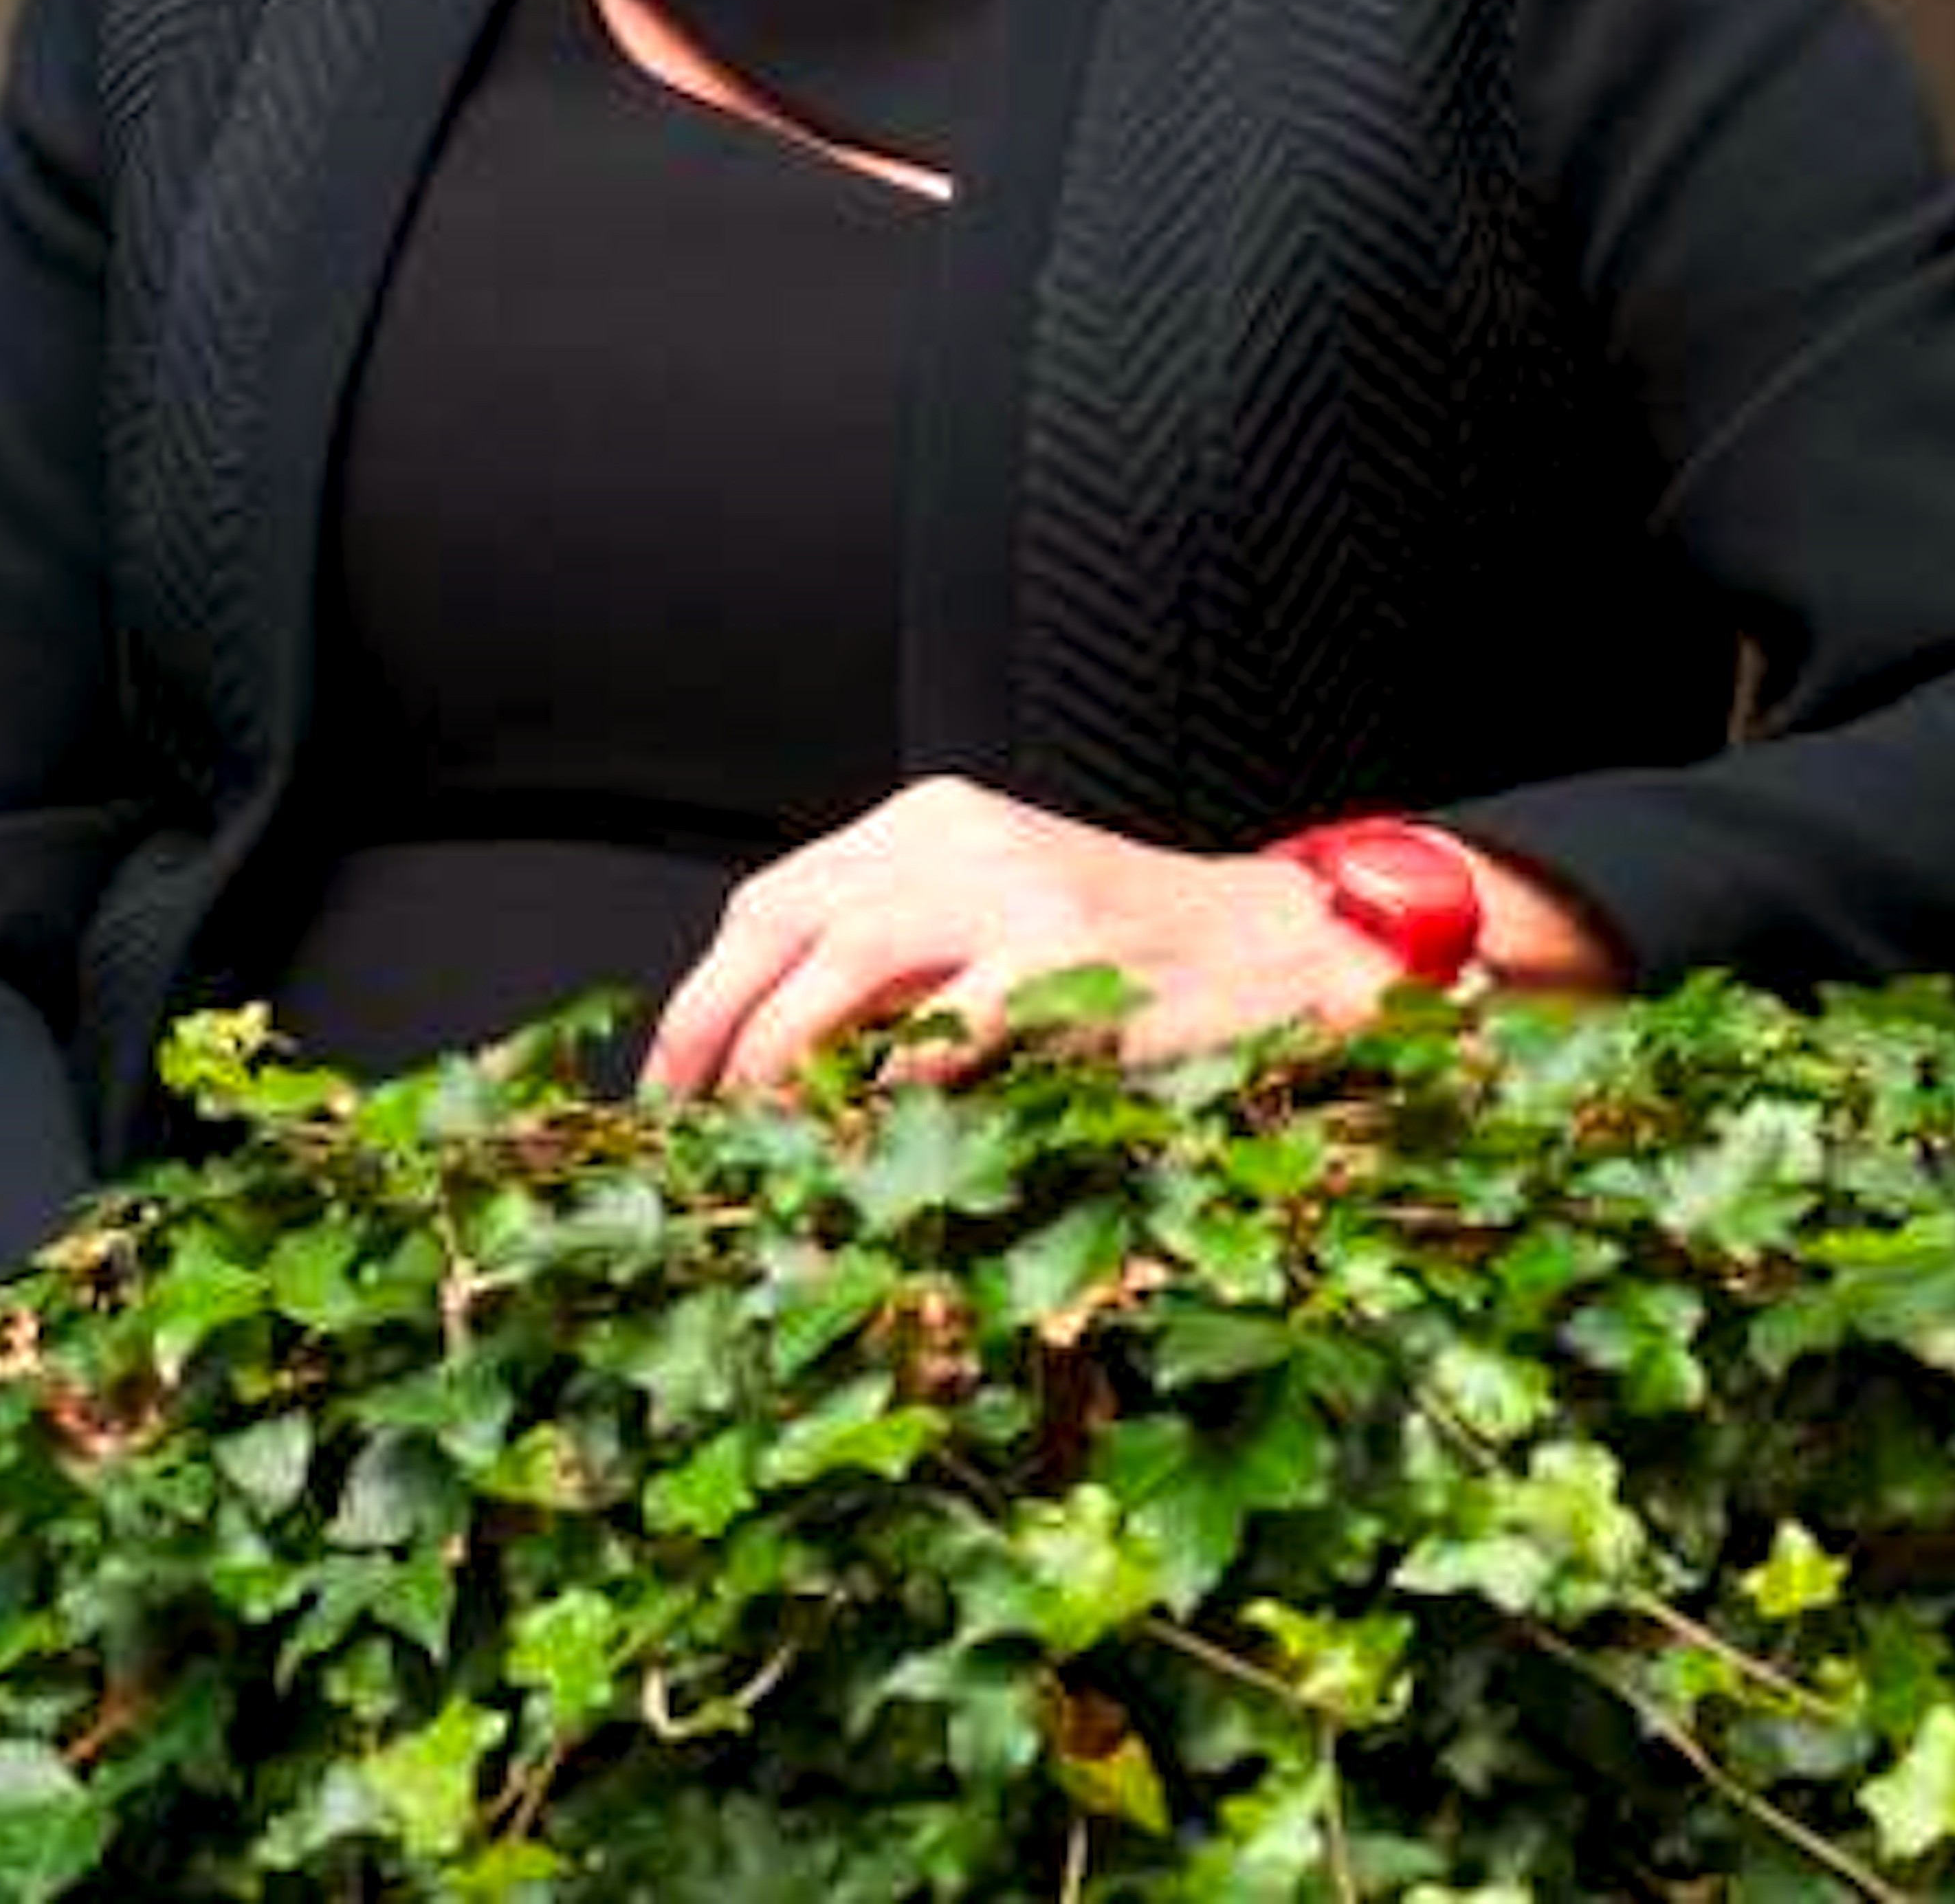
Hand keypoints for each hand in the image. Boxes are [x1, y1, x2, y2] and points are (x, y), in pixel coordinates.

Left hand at [643, 776, 1415, 1092]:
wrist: (1282, 946)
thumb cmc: (1133, 954)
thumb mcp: (997, 917)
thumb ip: (897, 963)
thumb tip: (772, 1066)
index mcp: (929, 823)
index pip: (774, 900)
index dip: (706, 997)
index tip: (672, 1085)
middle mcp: (958, 838)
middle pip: (782, 920)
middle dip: (711, 1028)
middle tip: (682, 1122)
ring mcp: (1015, 889)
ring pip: (842, 958)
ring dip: (778, 1055)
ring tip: (753, 1131)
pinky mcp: (1072, 954)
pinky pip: (952, 1016)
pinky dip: (895, 1075)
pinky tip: (867, 1128)